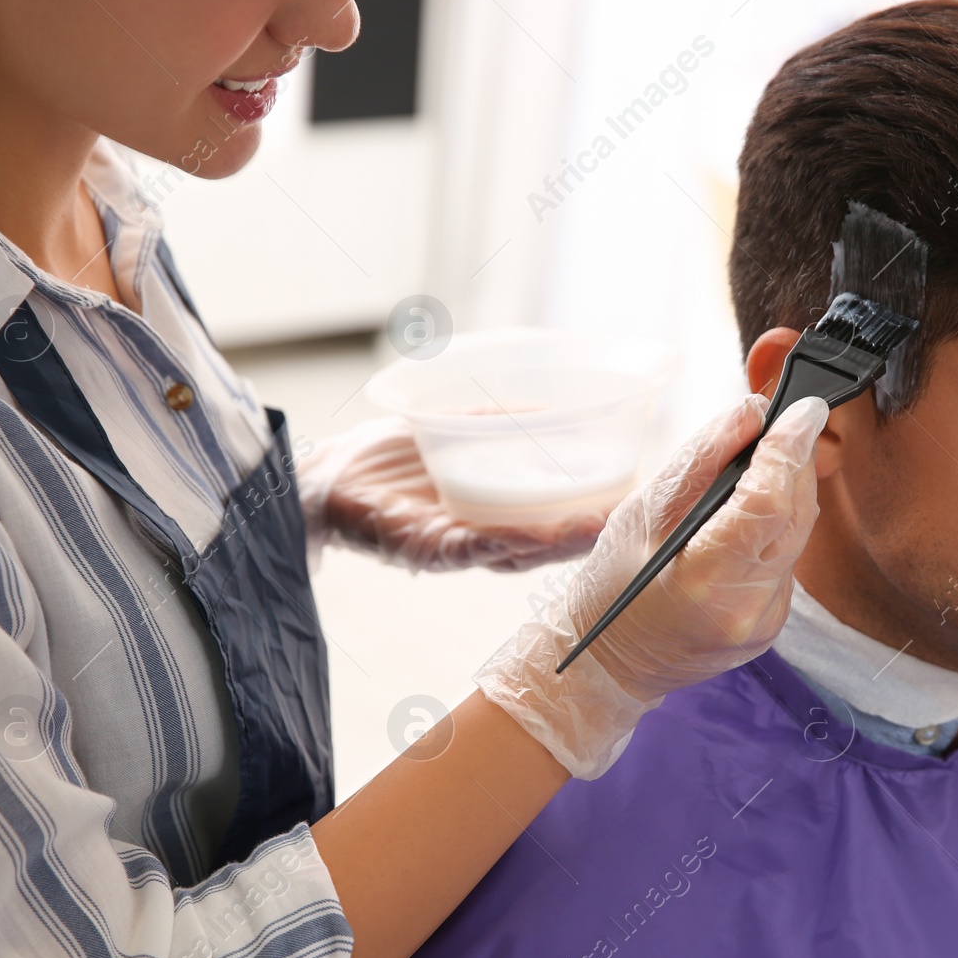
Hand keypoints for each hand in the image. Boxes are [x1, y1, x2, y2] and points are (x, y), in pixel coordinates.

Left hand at [298, 416, 608, 572]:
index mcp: (493, 515)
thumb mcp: (458, 427)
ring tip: (591, 527)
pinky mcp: (420, 548)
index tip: (632, 498)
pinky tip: (523, 537)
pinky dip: (495, 543)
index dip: (592, 514)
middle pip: (542, 542)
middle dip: (585, 531)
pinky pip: (464, 548)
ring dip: (552, 541)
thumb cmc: (387, 457)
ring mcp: (452, 547)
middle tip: (626, 516)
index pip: (553, 521)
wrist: (324, 475)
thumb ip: (507, 421)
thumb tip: (563, 407)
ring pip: (513, 550)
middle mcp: (479, 539)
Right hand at [473, 392, 829, 778]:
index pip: (768, 501)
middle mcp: (746, 608)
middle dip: (794, 461)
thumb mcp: (640, 513)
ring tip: (763, 463)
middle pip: (797, 514)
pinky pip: (787, 561)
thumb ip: (699, 462)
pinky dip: (776, 528)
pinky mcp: (773, 625)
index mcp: (705, 580)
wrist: (611, 663)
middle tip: (786, 423)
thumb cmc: (612, 588)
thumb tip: (749, 413)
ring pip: (799, 535)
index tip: (802, 410)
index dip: (789, 448)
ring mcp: (765, 622)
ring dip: (787, 493)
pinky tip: (751, 516)